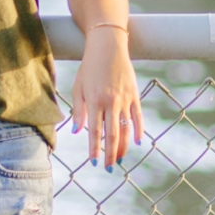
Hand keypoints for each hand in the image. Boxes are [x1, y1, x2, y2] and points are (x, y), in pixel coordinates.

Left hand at [70, 26, 142, 168]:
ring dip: (123, 146)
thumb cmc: (89, 67)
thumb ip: (78, 110)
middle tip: (109, 168)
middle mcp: (111, 102)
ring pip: (126, 129)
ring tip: (120, 159)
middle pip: (112, 135)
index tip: (94, 162)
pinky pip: (138, 117)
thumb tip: (77, 132)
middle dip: (110, 154)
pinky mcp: (134, 95)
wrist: (108, 46)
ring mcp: (125, 99)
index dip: (94, 149)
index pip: (95, 132)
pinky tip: (136, 142)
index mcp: (95, 101)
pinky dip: (138, 130)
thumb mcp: (78, 87)